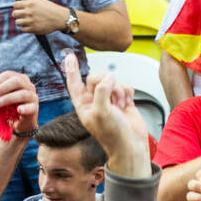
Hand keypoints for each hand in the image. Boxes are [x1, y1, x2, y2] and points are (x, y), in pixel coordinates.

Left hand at [0, 70, 38, 135]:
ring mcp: (33, 96)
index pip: (8, 75)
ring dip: (8, 98)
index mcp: (20, 79)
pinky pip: (30, 107)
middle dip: (2, 88)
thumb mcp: (3, 96)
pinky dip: (24, 108)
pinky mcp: (35, 108)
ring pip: (23, 94)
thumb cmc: (10, 106)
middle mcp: (28, 86)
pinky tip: (18, 110)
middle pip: (17, 81)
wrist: (20, 122)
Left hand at [12, 0, 68, 35]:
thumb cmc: (50, 8)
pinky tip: (30, 26)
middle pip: (15, 14)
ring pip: (18, 22)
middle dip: (17, 14)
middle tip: (22, 15)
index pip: (15, 5)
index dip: (17, 7)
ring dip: (20, 22)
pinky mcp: (34, 29)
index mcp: (30, 4)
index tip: (20, 9)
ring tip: (25, 21)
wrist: (60, 18)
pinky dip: (25, 28)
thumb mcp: (39, 0)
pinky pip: (23, 29)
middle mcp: (29, 12)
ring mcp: (31, 21)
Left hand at [63, 52, 147, 170]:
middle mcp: (95, 101)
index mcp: (84, 105)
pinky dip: (127, 92)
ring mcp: (110, 100)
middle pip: (96, 77)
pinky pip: (124, 86)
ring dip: (118, 91)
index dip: (72, 69)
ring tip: (120, 105)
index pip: (74, 83)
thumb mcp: (101, 112)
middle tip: (111, 97)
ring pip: (112, 81)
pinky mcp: (123, 100)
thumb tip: (109, 79)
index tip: (70, 56)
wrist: (131, 145)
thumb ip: (101, 90)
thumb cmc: (113, 135)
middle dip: (106, 84)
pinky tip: (127, 103)